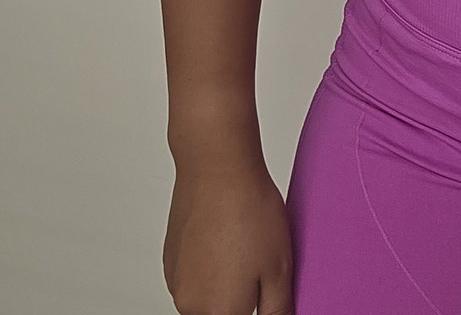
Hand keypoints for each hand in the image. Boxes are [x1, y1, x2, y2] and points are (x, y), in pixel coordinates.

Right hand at [163, 157, 293, 313]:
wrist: (217, 168)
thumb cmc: (250, 212)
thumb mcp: (280, 268)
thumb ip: (277, 310)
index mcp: (221, 313)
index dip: (257, 306)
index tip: (264, 285)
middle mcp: (191, 305)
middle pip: (223, 313)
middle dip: (243, 298)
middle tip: (260, 262)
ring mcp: (177, 283)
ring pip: (208, 296)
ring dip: (226, 282)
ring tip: (246, 244)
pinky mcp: (171, 260)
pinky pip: (194, 275)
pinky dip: (211, 265)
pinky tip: (228, 235)